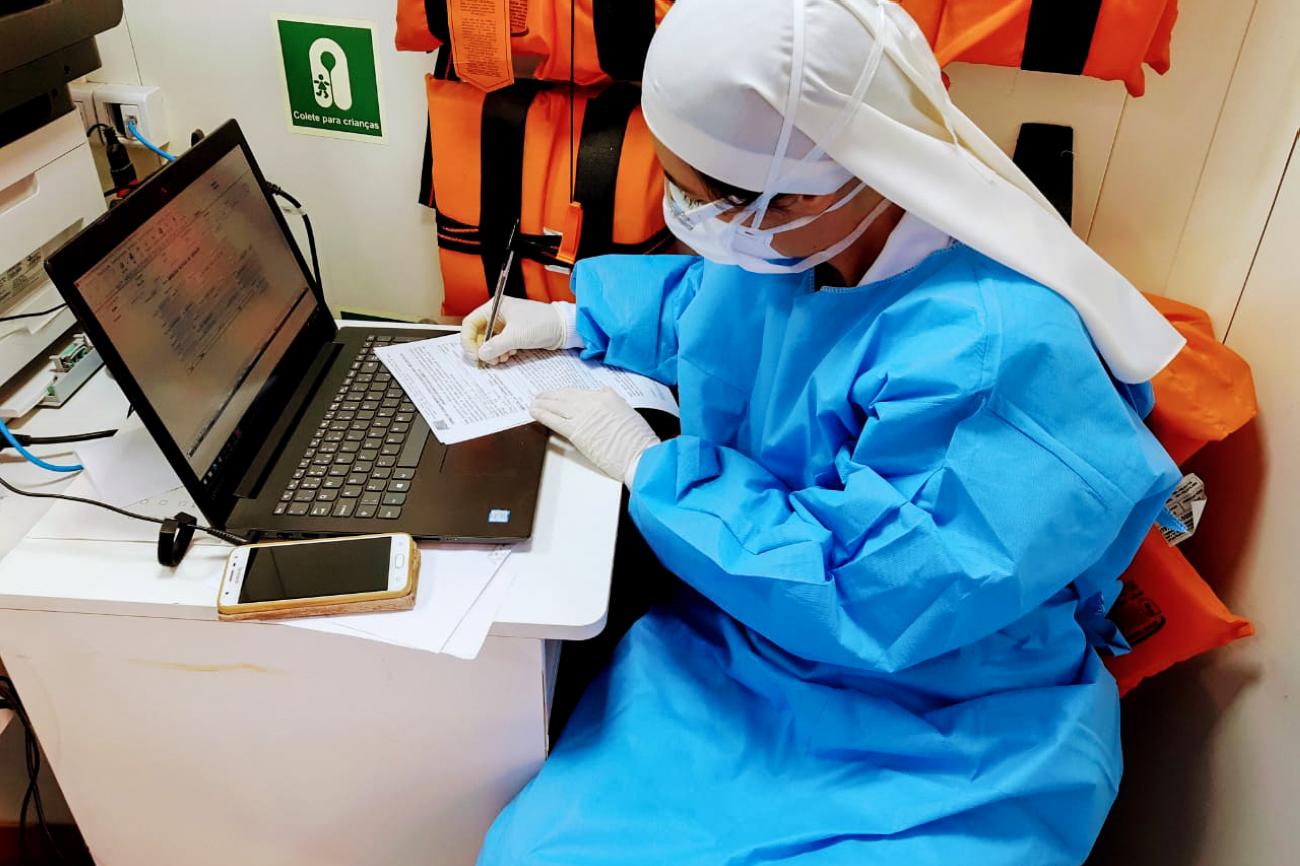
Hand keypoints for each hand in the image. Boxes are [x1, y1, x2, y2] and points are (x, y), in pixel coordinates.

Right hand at [460, 297, 566, 364]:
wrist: (563, 327)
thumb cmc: (542, 323)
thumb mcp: (516, 336)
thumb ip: (495, 346)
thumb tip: (481, 354)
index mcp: (495, 307)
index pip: (470, 323)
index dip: (468, 340)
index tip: (474, 355)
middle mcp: (497, 315)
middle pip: (478, 334)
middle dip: (482, 349)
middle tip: (490, 360)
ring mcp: (505, 325)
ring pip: (489, 342)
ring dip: (493, 353)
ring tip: (502, 358)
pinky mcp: (513, 334)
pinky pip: (500, 346)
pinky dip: (501, 353)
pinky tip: (510, 355)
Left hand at [530, 388, 660, 485]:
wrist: (639, 453)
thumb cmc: (638, 438)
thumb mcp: (627, 411)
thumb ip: (613, 402)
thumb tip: (603, 394)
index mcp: (606, 396)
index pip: (578, 392)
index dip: (564, 393)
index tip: (558, 394)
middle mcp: (592, 402)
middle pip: (565, 396)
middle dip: (550, 396)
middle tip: (540, 395)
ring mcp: (583, 416)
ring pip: (557, 406)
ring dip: (543, 403)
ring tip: (533, 403)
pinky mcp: (576, 432)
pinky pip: (554, 420)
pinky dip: (542, 414)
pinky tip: (534, 412)